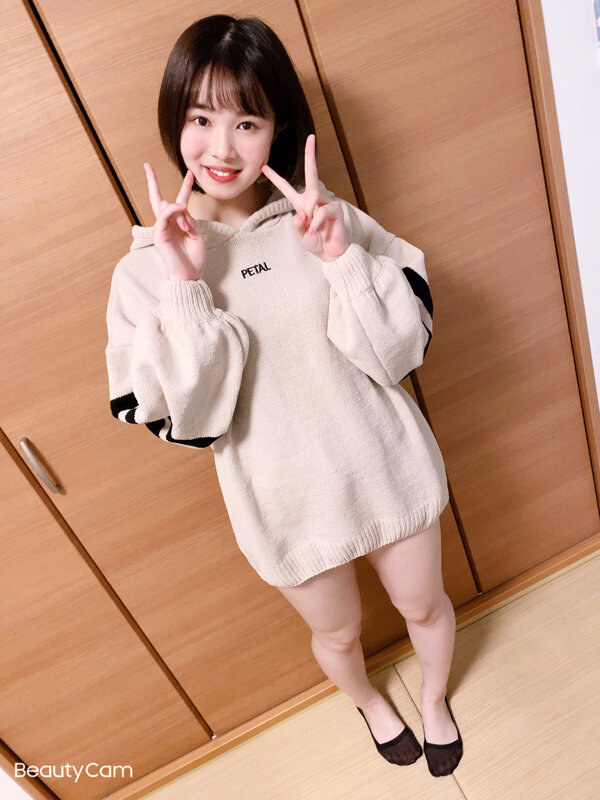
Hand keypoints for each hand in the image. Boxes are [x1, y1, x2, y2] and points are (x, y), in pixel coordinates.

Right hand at [144, 163, 205, 280]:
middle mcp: (168, 224)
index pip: (178, 202)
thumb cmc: (194, 259)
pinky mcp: (158, 235)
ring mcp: (161, 229)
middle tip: (146, 165)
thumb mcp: (197, 235)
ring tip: (188, 228)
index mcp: (178, 224)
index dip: (184, 187)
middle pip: (158, 199)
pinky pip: (164, 216)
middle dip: (151, 182)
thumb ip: (190, 220)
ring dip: (180, 211)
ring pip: (165, 207)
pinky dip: (173, 210)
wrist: (190, 275)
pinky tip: (181, 208)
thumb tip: (181, 208)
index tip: (190, 173)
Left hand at [260, 134, 347, 261]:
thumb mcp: (299, 235)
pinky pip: (322, 210)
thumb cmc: (316, 243)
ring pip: (314, 197)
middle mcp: (314, 199)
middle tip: (311, 137)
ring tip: (312, 230)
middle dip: (310, 154)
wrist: (331, 253)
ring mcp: (326, 202)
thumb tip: (302, 212)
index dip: (275, 177)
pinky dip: (317, 223)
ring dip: (310, 215)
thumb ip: (296, 224)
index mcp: (301, 204)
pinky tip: (319, 230)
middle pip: (311, 173)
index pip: (286, 188)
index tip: (264, 165)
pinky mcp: (336, 208)